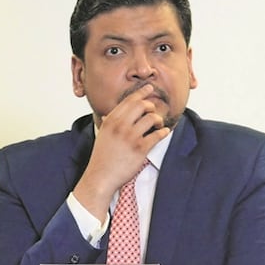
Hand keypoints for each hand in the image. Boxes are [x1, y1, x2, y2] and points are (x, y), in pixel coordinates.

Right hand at [73, 84, 170, 219]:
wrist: (101, 176)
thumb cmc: (102, 157)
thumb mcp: (102, 135)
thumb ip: (107, 123)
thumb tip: (108, 115)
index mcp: (111, 121)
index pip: (129, 100)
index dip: (141, 92)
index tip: (149, 87)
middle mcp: (120, 126)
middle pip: (142, 105)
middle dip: (151, 106)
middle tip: (153, 112)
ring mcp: (130, 137)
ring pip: (152, 118)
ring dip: (158, 120)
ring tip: (158, 125)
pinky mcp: (140, 149)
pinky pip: (158, 135)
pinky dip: (164, 132)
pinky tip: (164, 132)